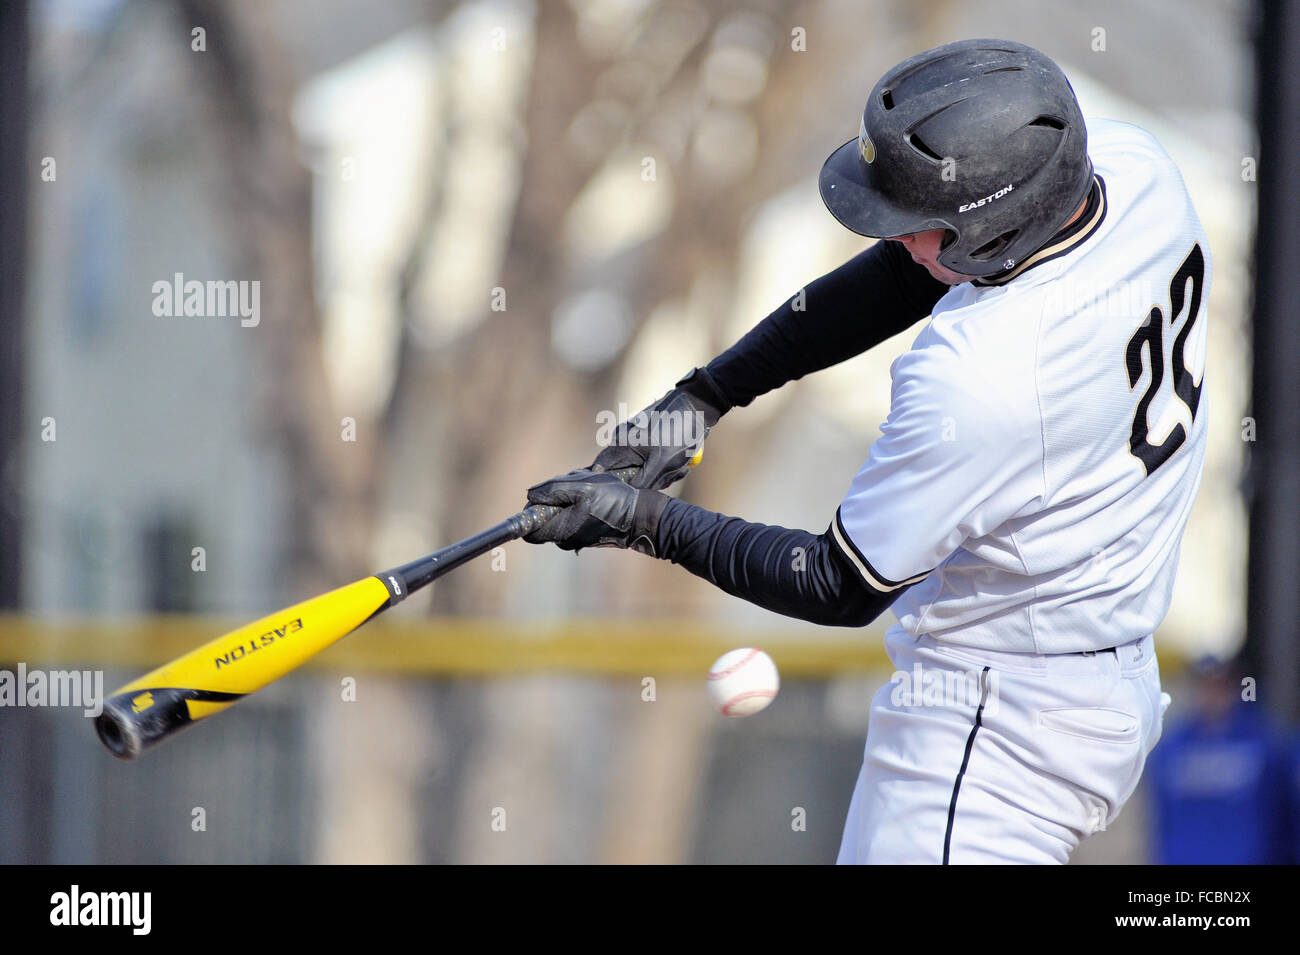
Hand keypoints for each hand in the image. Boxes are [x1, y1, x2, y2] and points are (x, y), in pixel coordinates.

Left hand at [523, 470, 668, 553]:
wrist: (642, 517)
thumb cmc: (615, 500)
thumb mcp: (584, 487)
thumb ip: (553, 489)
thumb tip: (530, 495)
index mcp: (561, 530)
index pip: (530, 529)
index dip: (533, 508)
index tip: (547, 494)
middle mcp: (566, 539)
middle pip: (545, 518)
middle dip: (555, 498)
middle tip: (575, 486)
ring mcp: (577, 537)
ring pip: (561, 514)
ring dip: (569, 498)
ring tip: (590, 489)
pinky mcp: (588, 533)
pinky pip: (574, 515)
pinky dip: (580, 503)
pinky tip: (598, 495)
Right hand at [592, 367, 728, 489]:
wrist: (697, 404)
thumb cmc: (678, 431)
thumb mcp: (662, 463)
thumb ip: (643, 483)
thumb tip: (629, 496)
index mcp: (620, 443)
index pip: (601, 470)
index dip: (611, 485)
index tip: (628, 494)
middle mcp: (622, 439)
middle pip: (625, 473)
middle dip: (647, 480)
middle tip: (667, 476)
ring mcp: (634, 437)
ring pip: (642, 468)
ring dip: (662, 473)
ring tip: (680, 465)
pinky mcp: (647, 437)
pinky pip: (651, 459)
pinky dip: (666, 463)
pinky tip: (681, 459)